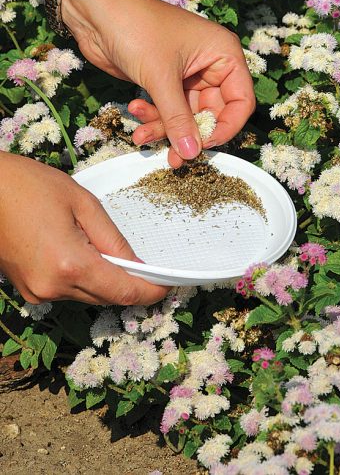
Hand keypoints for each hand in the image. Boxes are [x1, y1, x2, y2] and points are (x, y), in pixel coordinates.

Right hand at [0, 152, 169, 304]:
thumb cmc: (30, 186)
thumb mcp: (82, 203)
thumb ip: (112, 239)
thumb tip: (137, 265)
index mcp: (69, 264)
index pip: (122, 291)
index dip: (149, 293)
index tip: (167, 287)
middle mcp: (53, 287)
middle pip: (106, 298)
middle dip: (131, 286)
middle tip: (150, 270)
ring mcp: (37, 292)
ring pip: (88, 296)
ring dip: (107, 282)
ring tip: (115, 255)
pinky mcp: (28, 290)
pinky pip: (68, 291)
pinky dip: (85, 279)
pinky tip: (87, 256)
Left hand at [62, 0, 254, 167]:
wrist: (95, 9)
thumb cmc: (136, 29)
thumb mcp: (161, 78)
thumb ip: (178, 119)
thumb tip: (192, 155)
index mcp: (223, 55)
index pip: (241, 102)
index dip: (226, 127)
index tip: (204, 145)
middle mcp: (210, 65)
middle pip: (212, 114)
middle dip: (189, 134)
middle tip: (172, 157)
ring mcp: (187, 74)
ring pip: (186, 116)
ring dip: (165, 128)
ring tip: (142, 135)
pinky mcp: (165, 81)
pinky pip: (167, 110)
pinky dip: (153, 117)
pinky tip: (135, 111)